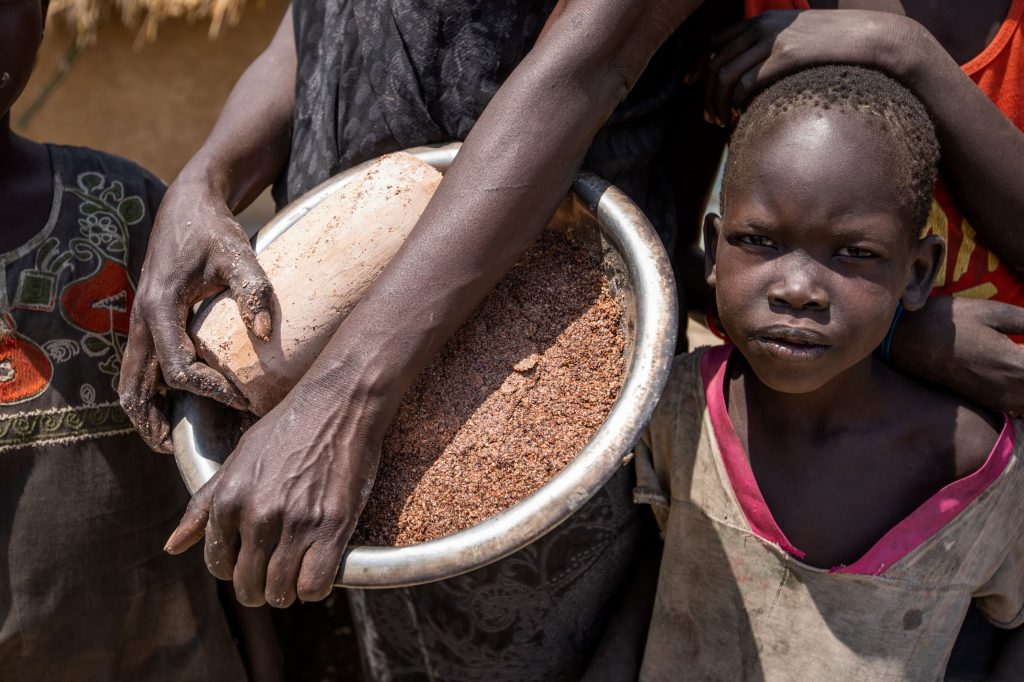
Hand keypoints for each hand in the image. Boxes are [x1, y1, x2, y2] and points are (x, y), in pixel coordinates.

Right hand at [119, 172, 273, 451]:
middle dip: (151, 418)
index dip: (209, 389)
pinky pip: (140, 364)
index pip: (179, 367)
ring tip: (163, 438)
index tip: (241, 399)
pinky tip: (168, 406)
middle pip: (135, 383)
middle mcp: (143, 317)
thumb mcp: (238, 253)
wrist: (189, 204)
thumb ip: (254, 290)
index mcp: (161, 305)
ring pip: (131, 377)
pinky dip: (148, 389)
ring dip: (144, 409)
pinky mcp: (148, 319)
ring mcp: (141, 319)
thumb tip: (265, 332)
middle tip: (172, 447)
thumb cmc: (215, 229)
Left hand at [163, 379, 382, 606]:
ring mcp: (296, 523)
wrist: (338, 404)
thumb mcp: (237, 460)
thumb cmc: (288, 428)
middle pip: (248, 585)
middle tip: (275, 572)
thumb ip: (203, 505)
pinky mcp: (332, 527)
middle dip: (259, 586)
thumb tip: (172, 546)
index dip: (235, 567)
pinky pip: (314, 585)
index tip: (252, 559)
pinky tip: (318, 570)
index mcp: (229, 500)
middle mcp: (257, 515)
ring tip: (296, 573)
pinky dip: (314, 588)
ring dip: (286, 591)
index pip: (218, 563)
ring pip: (280, 591)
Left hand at [700, 9, 925, 126]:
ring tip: (720, 123)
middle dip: (705, 94)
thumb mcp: (799, 36)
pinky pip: (744, 84)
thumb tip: (754, 72)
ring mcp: (771, 41)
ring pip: (724, 76)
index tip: (691, 85)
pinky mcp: (782, 58)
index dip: (698, 65)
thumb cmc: (836, 44)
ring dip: (717, 104)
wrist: (868, 37)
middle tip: (708, 118)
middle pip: (715, 63)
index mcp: (762, 20)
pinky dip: (735, 104)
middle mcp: (761, 27)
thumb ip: (773, 48)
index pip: (715, 42)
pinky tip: (739, 117)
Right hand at [891, 296, 1023, 413]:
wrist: (906, 342)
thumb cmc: (949, 323)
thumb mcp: (994, 313)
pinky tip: (1017, 375)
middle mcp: (1012, 390)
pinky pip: (1021, 407)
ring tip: (1019, 358)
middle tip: (1022, 350)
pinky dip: (1023, 394)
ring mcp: (999, 400)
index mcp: (1018, 366)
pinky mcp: (988, 402)